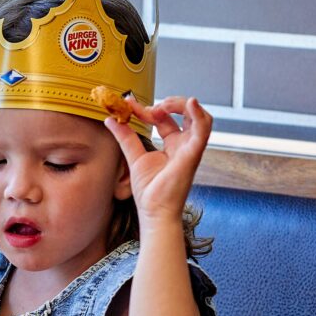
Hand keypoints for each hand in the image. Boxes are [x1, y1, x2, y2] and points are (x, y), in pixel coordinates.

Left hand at [103, 96, 212, 223]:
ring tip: (162, 106)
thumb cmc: (150, 191)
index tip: (129, 104)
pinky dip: (199, 114)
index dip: (148, 109)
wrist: (154, 212)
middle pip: (185, 114)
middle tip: (148, 107)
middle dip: (168, 103)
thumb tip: (111, 120)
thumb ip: (125, 137)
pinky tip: (191, 103)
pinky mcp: (193, 154)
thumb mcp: (133, 157)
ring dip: (182, 105)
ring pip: (199, 117)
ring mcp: (190, 149)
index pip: (164, 118)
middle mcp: (184, 145)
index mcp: (172, 145)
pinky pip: (203, 130)